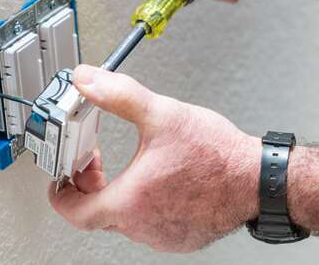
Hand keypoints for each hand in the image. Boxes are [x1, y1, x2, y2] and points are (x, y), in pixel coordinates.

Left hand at [49, 65, 259, 251]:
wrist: (258, 179)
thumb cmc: (217, 156)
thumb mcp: (162, 114)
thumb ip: (119, 95)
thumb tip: (88, 80)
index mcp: (129, 201)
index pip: (73, 209)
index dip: (60, 191)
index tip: (62, 175)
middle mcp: (141, 226)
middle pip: (96, 212)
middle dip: (91, 183)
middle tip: (97, 160)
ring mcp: (162, 236)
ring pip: (125, 219)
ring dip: (122, 192)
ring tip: (137, 165)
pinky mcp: (181, 238)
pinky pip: (151, 224)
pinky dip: (147, 203)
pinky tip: (162, 180)